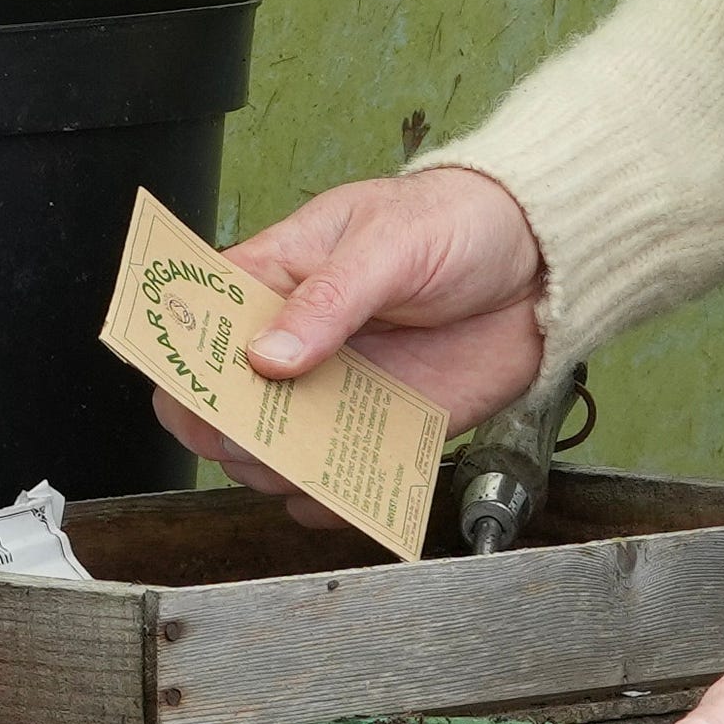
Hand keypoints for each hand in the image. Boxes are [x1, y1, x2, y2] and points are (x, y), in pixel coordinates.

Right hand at [147, 165, 551, 528]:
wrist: (541, 265)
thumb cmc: (458, 223)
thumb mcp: (390, 242)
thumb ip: (330, 298)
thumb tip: (269, 353)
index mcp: (275, 277)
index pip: (196, 321)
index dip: (182, 358)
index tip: (198, 385)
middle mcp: (292, 342)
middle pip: (217, 403)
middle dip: (225, 427)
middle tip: (257, 432)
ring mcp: (330, 391)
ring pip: (266, 455)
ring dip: (276, 470)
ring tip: (310, 459)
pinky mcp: (377, 429)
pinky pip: (331, 485)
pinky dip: (329, 501)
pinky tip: (344, 488)